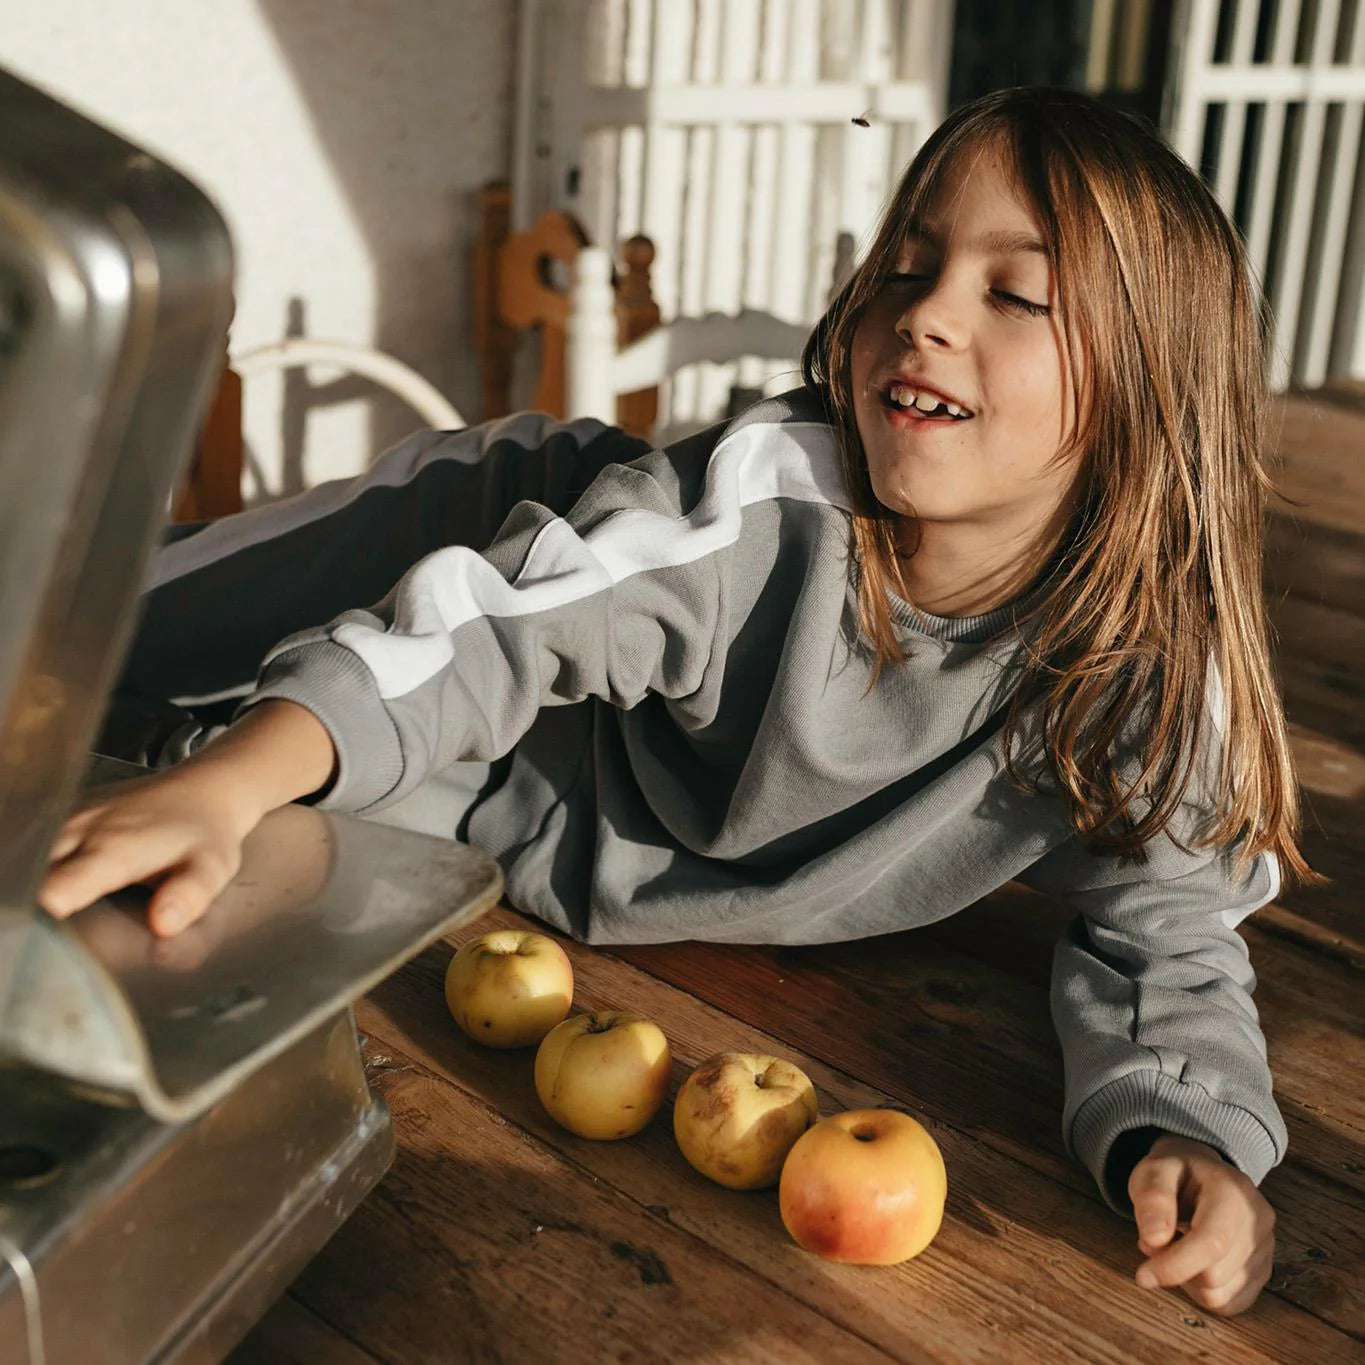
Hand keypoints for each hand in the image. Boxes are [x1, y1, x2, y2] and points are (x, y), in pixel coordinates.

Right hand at [39, 699, 335, 937]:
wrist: (201, 790)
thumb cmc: (205, 835)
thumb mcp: (211, 869)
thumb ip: (189, 896)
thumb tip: (163, 923)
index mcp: (114, 849)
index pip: (55, 890)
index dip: (44, 918)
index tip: (45, 938)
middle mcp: (82, 829)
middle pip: (28, 875)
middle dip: (28, 906)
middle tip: (40, 930)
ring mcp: (69, 816)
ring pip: (26, 855)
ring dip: (28, 882)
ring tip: (41, 908)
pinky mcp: (64, 810)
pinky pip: (34, 840)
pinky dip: (32, 864)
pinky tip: (46, 880)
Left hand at [1129, 1134, 1275, 1315]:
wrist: (1202, 1172)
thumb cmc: (1175, 1173)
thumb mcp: (1153, 1171)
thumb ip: (1152, 1199)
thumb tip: (1154, 1240)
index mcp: (1233, 1192)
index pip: (1211, 1242)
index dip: (1175, 1265)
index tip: (1143, 1276)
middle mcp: (1259, 1222)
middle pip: (1213, 1275)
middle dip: (1175, 1265)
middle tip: (1159, 1238)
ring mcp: (1266, 1250)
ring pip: (1219, 1295)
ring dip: (1187, 1279)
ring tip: (1178, 1244)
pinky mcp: (1263, 1273)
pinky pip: (1228, 1304)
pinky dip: (1202, 1291)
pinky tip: (1194, 1261)